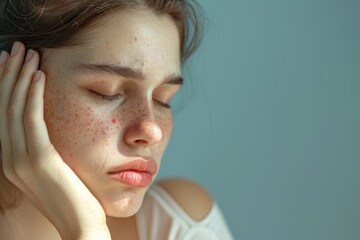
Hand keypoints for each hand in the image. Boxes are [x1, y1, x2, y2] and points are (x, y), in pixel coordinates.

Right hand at [0, 42, 110, 239]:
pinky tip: (39, 76)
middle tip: (17, 48)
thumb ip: (44, 149)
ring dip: (20, 77)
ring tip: (28, 53)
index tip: (9, 63)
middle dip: (9, 74)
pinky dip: (33, 95)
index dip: (4, 86)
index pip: (3, 115)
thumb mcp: (53, 169)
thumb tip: (49, 127)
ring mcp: (22, 160)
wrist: (79, 225)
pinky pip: (33, 120)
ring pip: (16, 109)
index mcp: (12, 159)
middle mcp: (10, 158)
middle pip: (4, 107)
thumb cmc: (72, 197)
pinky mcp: (40, 160)